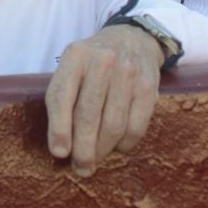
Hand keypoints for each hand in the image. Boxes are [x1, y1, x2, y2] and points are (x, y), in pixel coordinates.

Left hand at [45, 24, 165, 175]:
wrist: (132, 39)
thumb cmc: (93, 63)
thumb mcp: (72, 68)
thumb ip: (63, 98)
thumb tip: (61, 148)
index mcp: (75, 56)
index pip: (62, 96)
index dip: (59, 129)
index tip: (59, 153)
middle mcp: (102, 61)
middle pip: (88, 115)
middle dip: (83, 149)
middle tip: (80, 168)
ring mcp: (128, 72)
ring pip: (113, 125)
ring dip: (103, 150)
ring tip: (95, 160)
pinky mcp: (149, 86)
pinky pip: (136, 127)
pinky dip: (125, 144)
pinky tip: (117, 146)